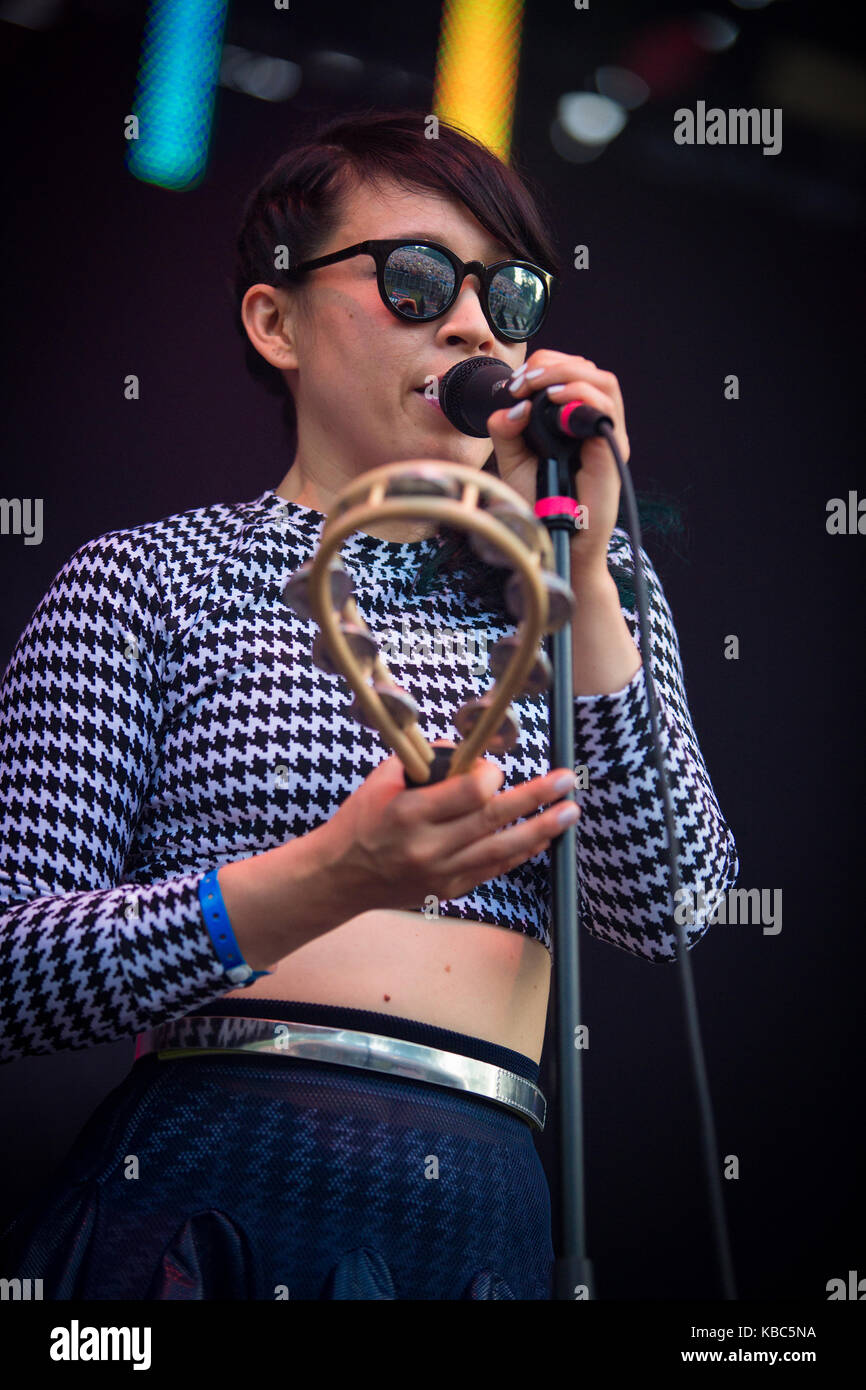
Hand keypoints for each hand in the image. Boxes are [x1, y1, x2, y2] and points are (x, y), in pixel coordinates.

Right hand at [315, 742, 578, 913]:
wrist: (341, 876)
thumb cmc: (362, 819)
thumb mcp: (383, 780)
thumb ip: (428, 763)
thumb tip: (471, 753)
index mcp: (409, 813)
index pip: (468, 793)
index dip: (490, 774)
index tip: (494, 767)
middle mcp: (428, 846)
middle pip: (494, 819)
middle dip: (536, 797)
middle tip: (568, 780)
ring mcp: (441, 872)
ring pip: (502, 849)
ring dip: (541, 829)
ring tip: (569, 812)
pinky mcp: (449, 889)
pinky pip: (494, 869)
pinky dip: (521, 853)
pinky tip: (543, 837)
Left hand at [485, 349, 629, 573]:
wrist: (555, 541)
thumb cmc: (538, 504)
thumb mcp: (513, 461)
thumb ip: (507, 432)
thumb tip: (513, 405)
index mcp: (572, 421)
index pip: (569, 373)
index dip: (544, 367)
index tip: (515, 384)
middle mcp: (592, 424)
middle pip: (587, 369)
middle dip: (552, 365)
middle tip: (522, 382)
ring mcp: (606, 437)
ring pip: (603, 382)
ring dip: (567, 373)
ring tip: (537, 385)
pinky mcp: (611, 451)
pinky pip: (605, 410)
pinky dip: (580, 395)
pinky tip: (555, 399)